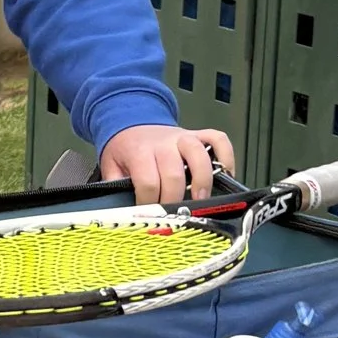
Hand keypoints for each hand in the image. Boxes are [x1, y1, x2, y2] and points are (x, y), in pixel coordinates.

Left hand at [99, 122, 234, 205]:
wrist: (131, 121)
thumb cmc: (125, 149)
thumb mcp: (111, 166)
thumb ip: (115, 187)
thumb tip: (123, 213)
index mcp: (139, 151)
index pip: (147, 181)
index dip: (149, 203)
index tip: (150, 216)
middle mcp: (164, 143)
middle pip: (173, 173)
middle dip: (175, 199)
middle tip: (174, 215)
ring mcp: (183, 137)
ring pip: (199, 155)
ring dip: (203, 180)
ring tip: (203, 200)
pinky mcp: (198, 134)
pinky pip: (218, 139)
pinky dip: (226, 156)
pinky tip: (226, 175)